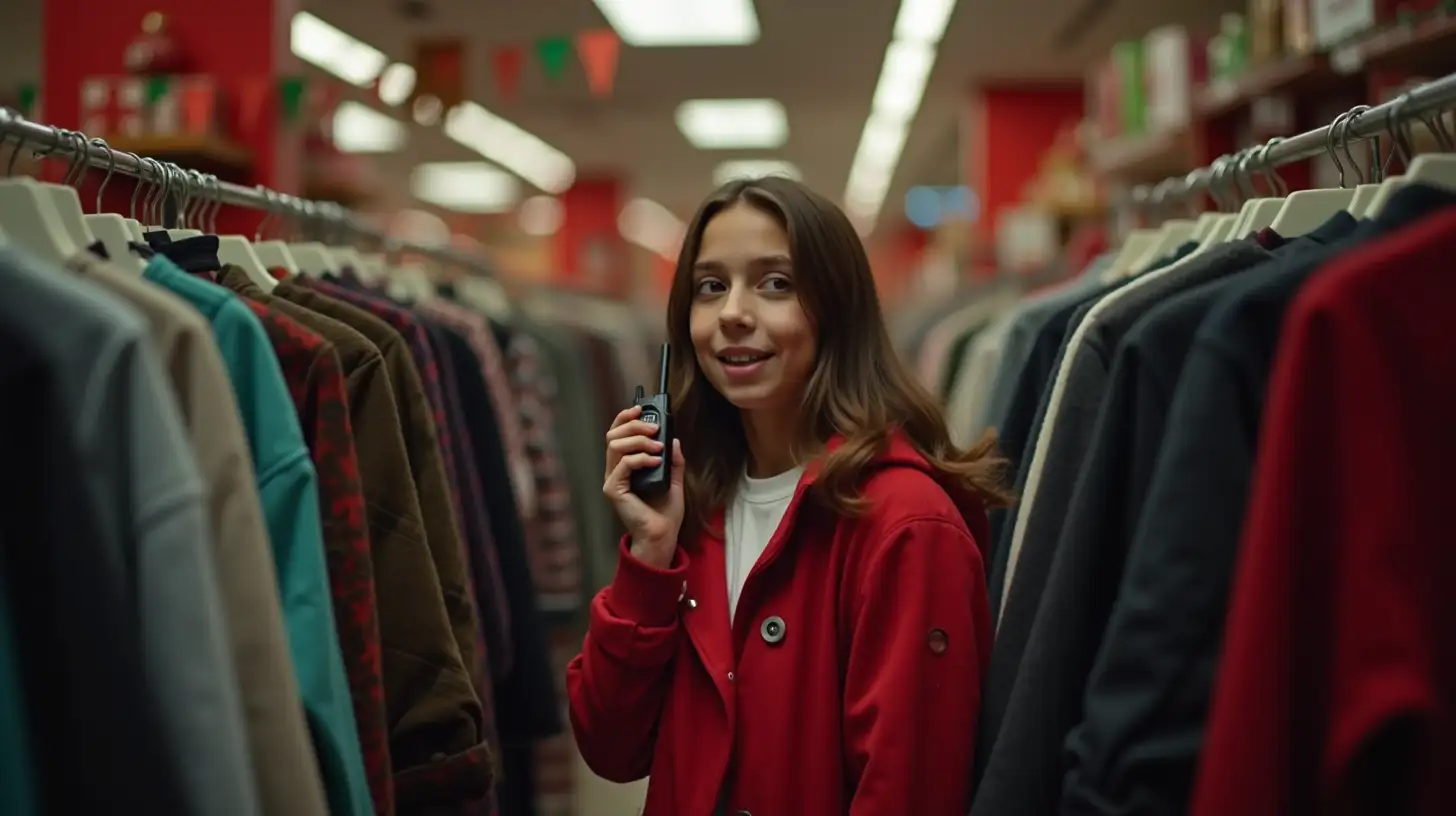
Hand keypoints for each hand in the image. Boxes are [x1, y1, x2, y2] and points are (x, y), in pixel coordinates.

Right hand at [602, 405, 685, 568]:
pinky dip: (640, 458)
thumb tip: (674, 439)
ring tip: (658, 447)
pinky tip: (655, 461)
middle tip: (655, 429)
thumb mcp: (674, 478)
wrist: (663, 534)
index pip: (618, 434)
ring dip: (639, 441)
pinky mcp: (613, 490)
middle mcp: (615, 470)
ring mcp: (612, 480)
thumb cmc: (665, 511)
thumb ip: (672, 459)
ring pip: (616, 446)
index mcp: (625, 465)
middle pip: (614, 435)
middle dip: (634, 426)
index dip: (626, 418)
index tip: (641, 408)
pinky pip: (622, 465)